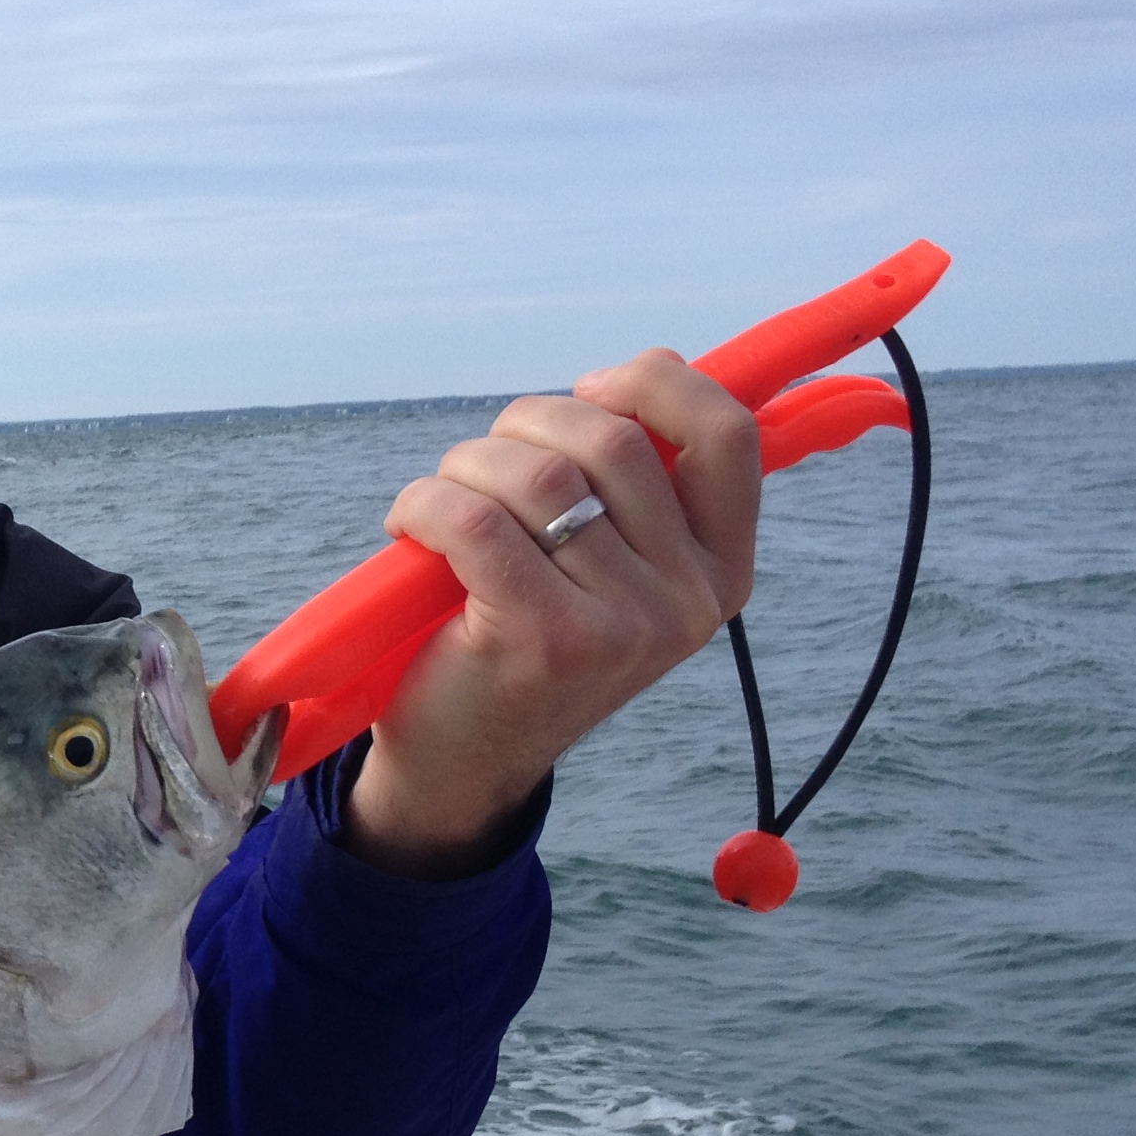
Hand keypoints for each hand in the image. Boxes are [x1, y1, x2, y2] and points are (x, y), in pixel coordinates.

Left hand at [342, 349, 758, 876]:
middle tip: (482, 466)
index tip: (589, 387)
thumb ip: (636, 485)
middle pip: (611, 439)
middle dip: (525, 427)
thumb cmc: (524, 638)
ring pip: (537, 476)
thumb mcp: (606, 566)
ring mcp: (624, 626)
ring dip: (466, 468)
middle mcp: (690, 600)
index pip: (727, 436)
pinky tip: (408, 528)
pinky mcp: (546, 639)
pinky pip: (475, 521)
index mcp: (721, 569)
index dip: (655, 383)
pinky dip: (424, 506)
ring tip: (441, 503)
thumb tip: (643, 369)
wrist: (463, 766)